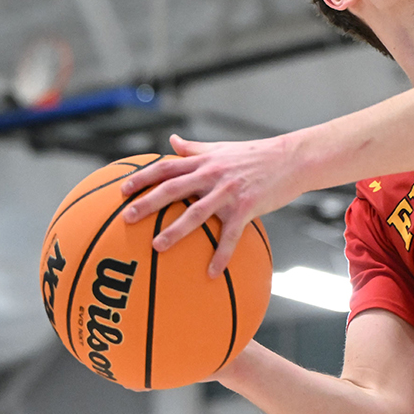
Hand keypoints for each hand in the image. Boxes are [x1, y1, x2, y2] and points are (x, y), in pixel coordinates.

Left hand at [118, 134, 303, 275]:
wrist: (291, 158)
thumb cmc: (255, 154)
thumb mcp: (221, 148)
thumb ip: (194, 149)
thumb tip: (171, 141)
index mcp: (204, 161)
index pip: (167, 167)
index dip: (142, 178)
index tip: (122, 190)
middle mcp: (213, 174)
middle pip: (174, 188)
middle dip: (148, 202)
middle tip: (127, 218)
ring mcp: (229, 191)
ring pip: (197, 212)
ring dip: (175, 230)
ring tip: (156, 247)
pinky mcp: (247, 207)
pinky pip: (231, 235)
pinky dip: (221, 254)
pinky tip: (211, 273)